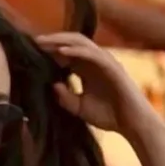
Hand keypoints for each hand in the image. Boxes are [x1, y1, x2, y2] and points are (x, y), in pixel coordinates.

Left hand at [35, 32, 159, 136]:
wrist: (132, 124)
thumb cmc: (109, 116)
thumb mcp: (80, 108)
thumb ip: (65, 98)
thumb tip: (52, 85)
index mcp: (87, 70)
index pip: (66, 54)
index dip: (49, 51)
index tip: (31, 53)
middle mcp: (95, 63)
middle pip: (71, 43)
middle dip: (52, 41)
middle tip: (33, 42)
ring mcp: (104, 62)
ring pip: (81, 43)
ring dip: (61, 41)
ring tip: (43, 42)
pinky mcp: (112, 67)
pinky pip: (92, 54)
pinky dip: (76, 51)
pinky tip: (61, 52)